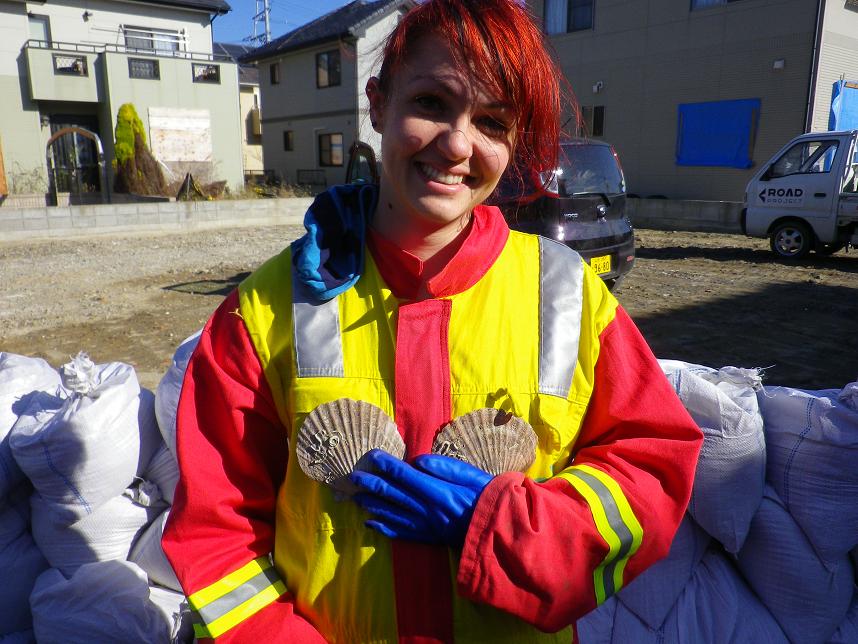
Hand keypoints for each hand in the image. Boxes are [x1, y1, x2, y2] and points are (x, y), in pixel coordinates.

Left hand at [349, 449, 493, 547]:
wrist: (496, 528)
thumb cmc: (485, 496)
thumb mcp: (469, 474)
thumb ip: (441, 467)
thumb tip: (416, 461)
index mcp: (436, 490)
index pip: (403, 474)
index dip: (385, 464)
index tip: (371, 456)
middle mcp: (425, 508)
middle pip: (392, 493)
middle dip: (371, 483)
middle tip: (354, 477)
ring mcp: (424, 525)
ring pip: (391, 513)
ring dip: (372, 504)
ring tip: (356, 497)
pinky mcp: (426, 536)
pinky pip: (399, 532)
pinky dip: (383, 528)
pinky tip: (370, 523)